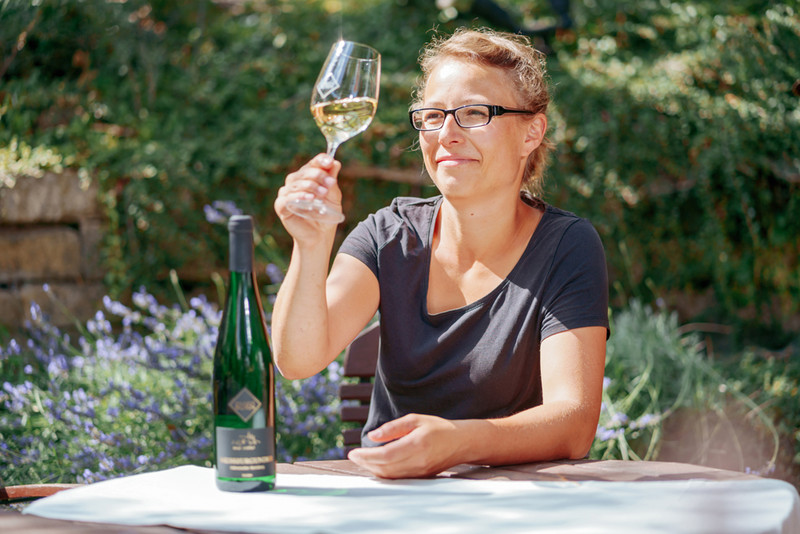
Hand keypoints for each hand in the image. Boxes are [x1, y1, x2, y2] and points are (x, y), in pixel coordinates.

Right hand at [274, 154, 342, 240]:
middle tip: (330, 183)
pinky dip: (299, 196)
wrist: (320, 235)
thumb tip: (335, 163)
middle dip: (318, 175)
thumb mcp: (333, 196)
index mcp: (306, 177)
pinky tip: (309, 198)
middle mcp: (294, 183)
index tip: (329, 161)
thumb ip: (332, 180)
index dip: (320, 160)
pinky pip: (287, 198)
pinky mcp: (281, 206)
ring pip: (296, 183)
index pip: (312, 164)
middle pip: (304, 172)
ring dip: (310, 186)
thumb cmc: (325, 215)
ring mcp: (286, 194)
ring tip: (323, 193)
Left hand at [347, 414, 464, 478]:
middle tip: (354, 456)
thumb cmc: (438, 428)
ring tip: (362, 460)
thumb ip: (393, 428)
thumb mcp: (415, 420)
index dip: (366, 456)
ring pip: (390, 476)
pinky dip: (384, 473)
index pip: (385, 455)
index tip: (352, 453)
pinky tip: (377, 465)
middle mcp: (418, 461)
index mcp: (416, 444)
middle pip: (385, 468)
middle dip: (366, 463)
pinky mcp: (421, 478)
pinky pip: (398, 479)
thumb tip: (372, 436)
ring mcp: (420, 472)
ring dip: (373, 469)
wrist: (461, 442)